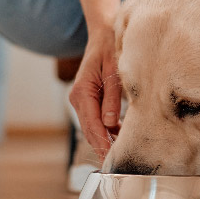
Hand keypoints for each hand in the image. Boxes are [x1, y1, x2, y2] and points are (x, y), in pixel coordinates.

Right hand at [69, 27, 121, 160]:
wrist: (104, 33)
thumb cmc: (110, 49)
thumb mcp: (114, 72)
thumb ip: (112, 98)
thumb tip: (110, 124)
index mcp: (82, 91)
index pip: (92, 124)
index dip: (103, 143)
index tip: (112, 158)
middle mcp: (78, 98)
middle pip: (90, 130)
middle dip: (103, 147)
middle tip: (118, 164)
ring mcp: (82, 100)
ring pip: (92, 127)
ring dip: (105, 140)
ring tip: (121, 154)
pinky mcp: (88, 100)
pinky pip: (96, 120)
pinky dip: (106, 130)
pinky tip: (119, 136)